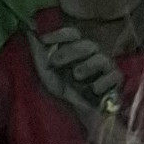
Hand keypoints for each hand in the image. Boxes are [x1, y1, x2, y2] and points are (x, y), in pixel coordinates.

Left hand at [24, 19, 125, 133]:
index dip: (58, 34)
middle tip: (55, 62)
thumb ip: (38, 51)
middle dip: (70, 51)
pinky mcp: (116, 80)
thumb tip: (27, 29)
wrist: (80, 113)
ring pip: (101, 58)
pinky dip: (101, 83)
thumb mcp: (47, 71)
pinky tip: (93, 91)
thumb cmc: (64, 91)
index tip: (44, 40)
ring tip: (77, 77)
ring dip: (87, 67)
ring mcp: (107, 66)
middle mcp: (93, 54)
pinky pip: (113, 75)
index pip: (72, 34)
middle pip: (87, 44)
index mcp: (77, 49)